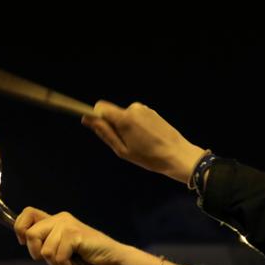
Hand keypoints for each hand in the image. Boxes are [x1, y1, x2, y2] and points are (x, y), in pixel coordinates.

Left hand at [14, 207, 125, 264]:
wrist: (111, 259)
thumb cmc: (85, 258)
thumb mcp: (60, 249)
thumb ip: (45, 242)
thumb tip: (24, 241)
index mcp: (55, 220)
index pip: (28, 213)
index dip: (20, 228)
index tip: (24, 242)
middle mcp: (60, 219)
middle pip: (31, 234)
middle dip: (36, 253)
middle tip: (53, 260)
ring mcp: (67, 225)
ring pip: (45, 250)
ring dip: (56, 264)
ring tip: (69, 264)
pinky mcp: (75, 234)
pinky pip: (59, 256)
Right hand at [82, 101, 205, 183]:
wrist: (177, 155)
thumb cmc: (149, 157)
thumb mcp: (122, 150)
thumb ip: (104, 133)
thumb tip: (87, 119)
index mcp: (124, 118)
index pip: (100, 107)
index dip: (96, 117)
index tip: (99, 128)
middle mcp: (133, 108)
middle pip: (113, 113)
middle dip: (115, 126)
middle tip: (127, 145)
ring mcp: (144, 109)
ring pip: (125, 116)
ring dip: (127, 128)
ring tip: (140, 144)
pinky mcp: (152, 112)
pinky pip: (136, 117)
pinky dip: (137, 127)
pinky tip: (148, 139)